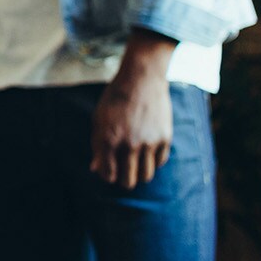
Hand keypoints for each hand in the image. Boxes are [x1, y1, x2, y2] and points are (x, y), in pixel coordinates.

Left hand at [92, 31, 176, 188]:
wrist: (141, 80)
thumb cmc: (115, 98)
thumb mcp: (99, 119)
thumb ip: (97, 145)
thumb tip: (95, 169)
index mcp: (108, 139)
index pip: (108, 174)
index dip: (108, 176)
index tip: (109, 171)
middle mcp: (129, 144)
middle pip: (128, 181)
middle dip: (124, 180)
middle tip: (124, 173)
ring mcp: (148, 142)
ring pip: (146, 176)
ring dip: (140, 174)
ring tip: (136, 164)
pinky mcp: (165, 138)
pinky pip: (159, 163)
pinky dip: (153, 161)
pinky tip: (147, 152)